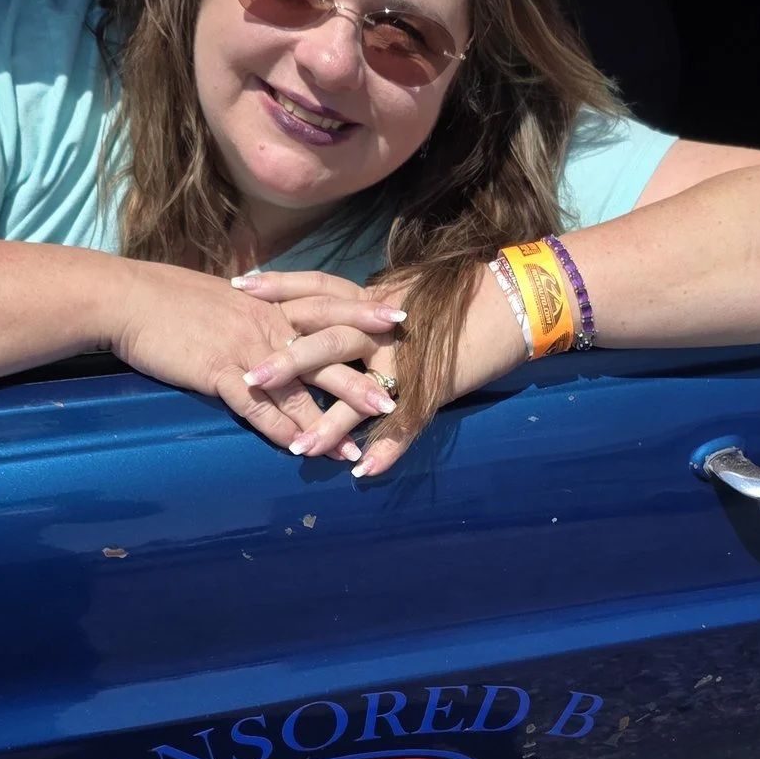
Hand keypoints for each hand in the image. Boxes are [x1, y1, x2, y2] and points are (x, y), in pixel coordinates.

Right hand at [109, 261, 405, 458]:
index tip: (399, 320)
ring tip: (356, 447)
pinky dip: (281, 431)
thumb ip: (252, 310)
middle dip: (363, 378)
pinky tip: (299, 451)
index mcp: (269, 304)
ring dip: (330, 421)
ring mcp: (246, 350)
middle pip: (327, 351)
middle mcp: (266, 324)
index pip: (328, 305)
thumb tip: (267, 317)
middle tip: (396, 399)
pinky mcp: (220, 372)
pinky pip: (258, 408)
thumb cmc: (167, 298)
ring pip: (300, 389)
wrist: (125, 298)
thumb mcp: (220, 298)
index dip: (363, 312)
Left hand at [233, 265, 524, 477]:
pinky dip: (388, 448)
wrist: (519, 301)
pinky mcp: (434, 386)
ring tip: (297, 449)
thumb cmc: (465, 294)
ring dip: (328, 421)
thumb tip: (341, 306)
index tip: (240, 286)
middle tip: (248, 378)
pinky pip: (408, 422)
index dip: (280, 287)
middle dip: (286, 360)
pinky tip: (364, 472)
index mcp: (374, 299)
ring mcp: (409, 357)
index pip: (319, 288)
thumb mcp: (410, 291)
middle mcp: (385, 326)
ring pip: (359, 388)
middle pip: (328, 339)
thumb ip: (372, 302)